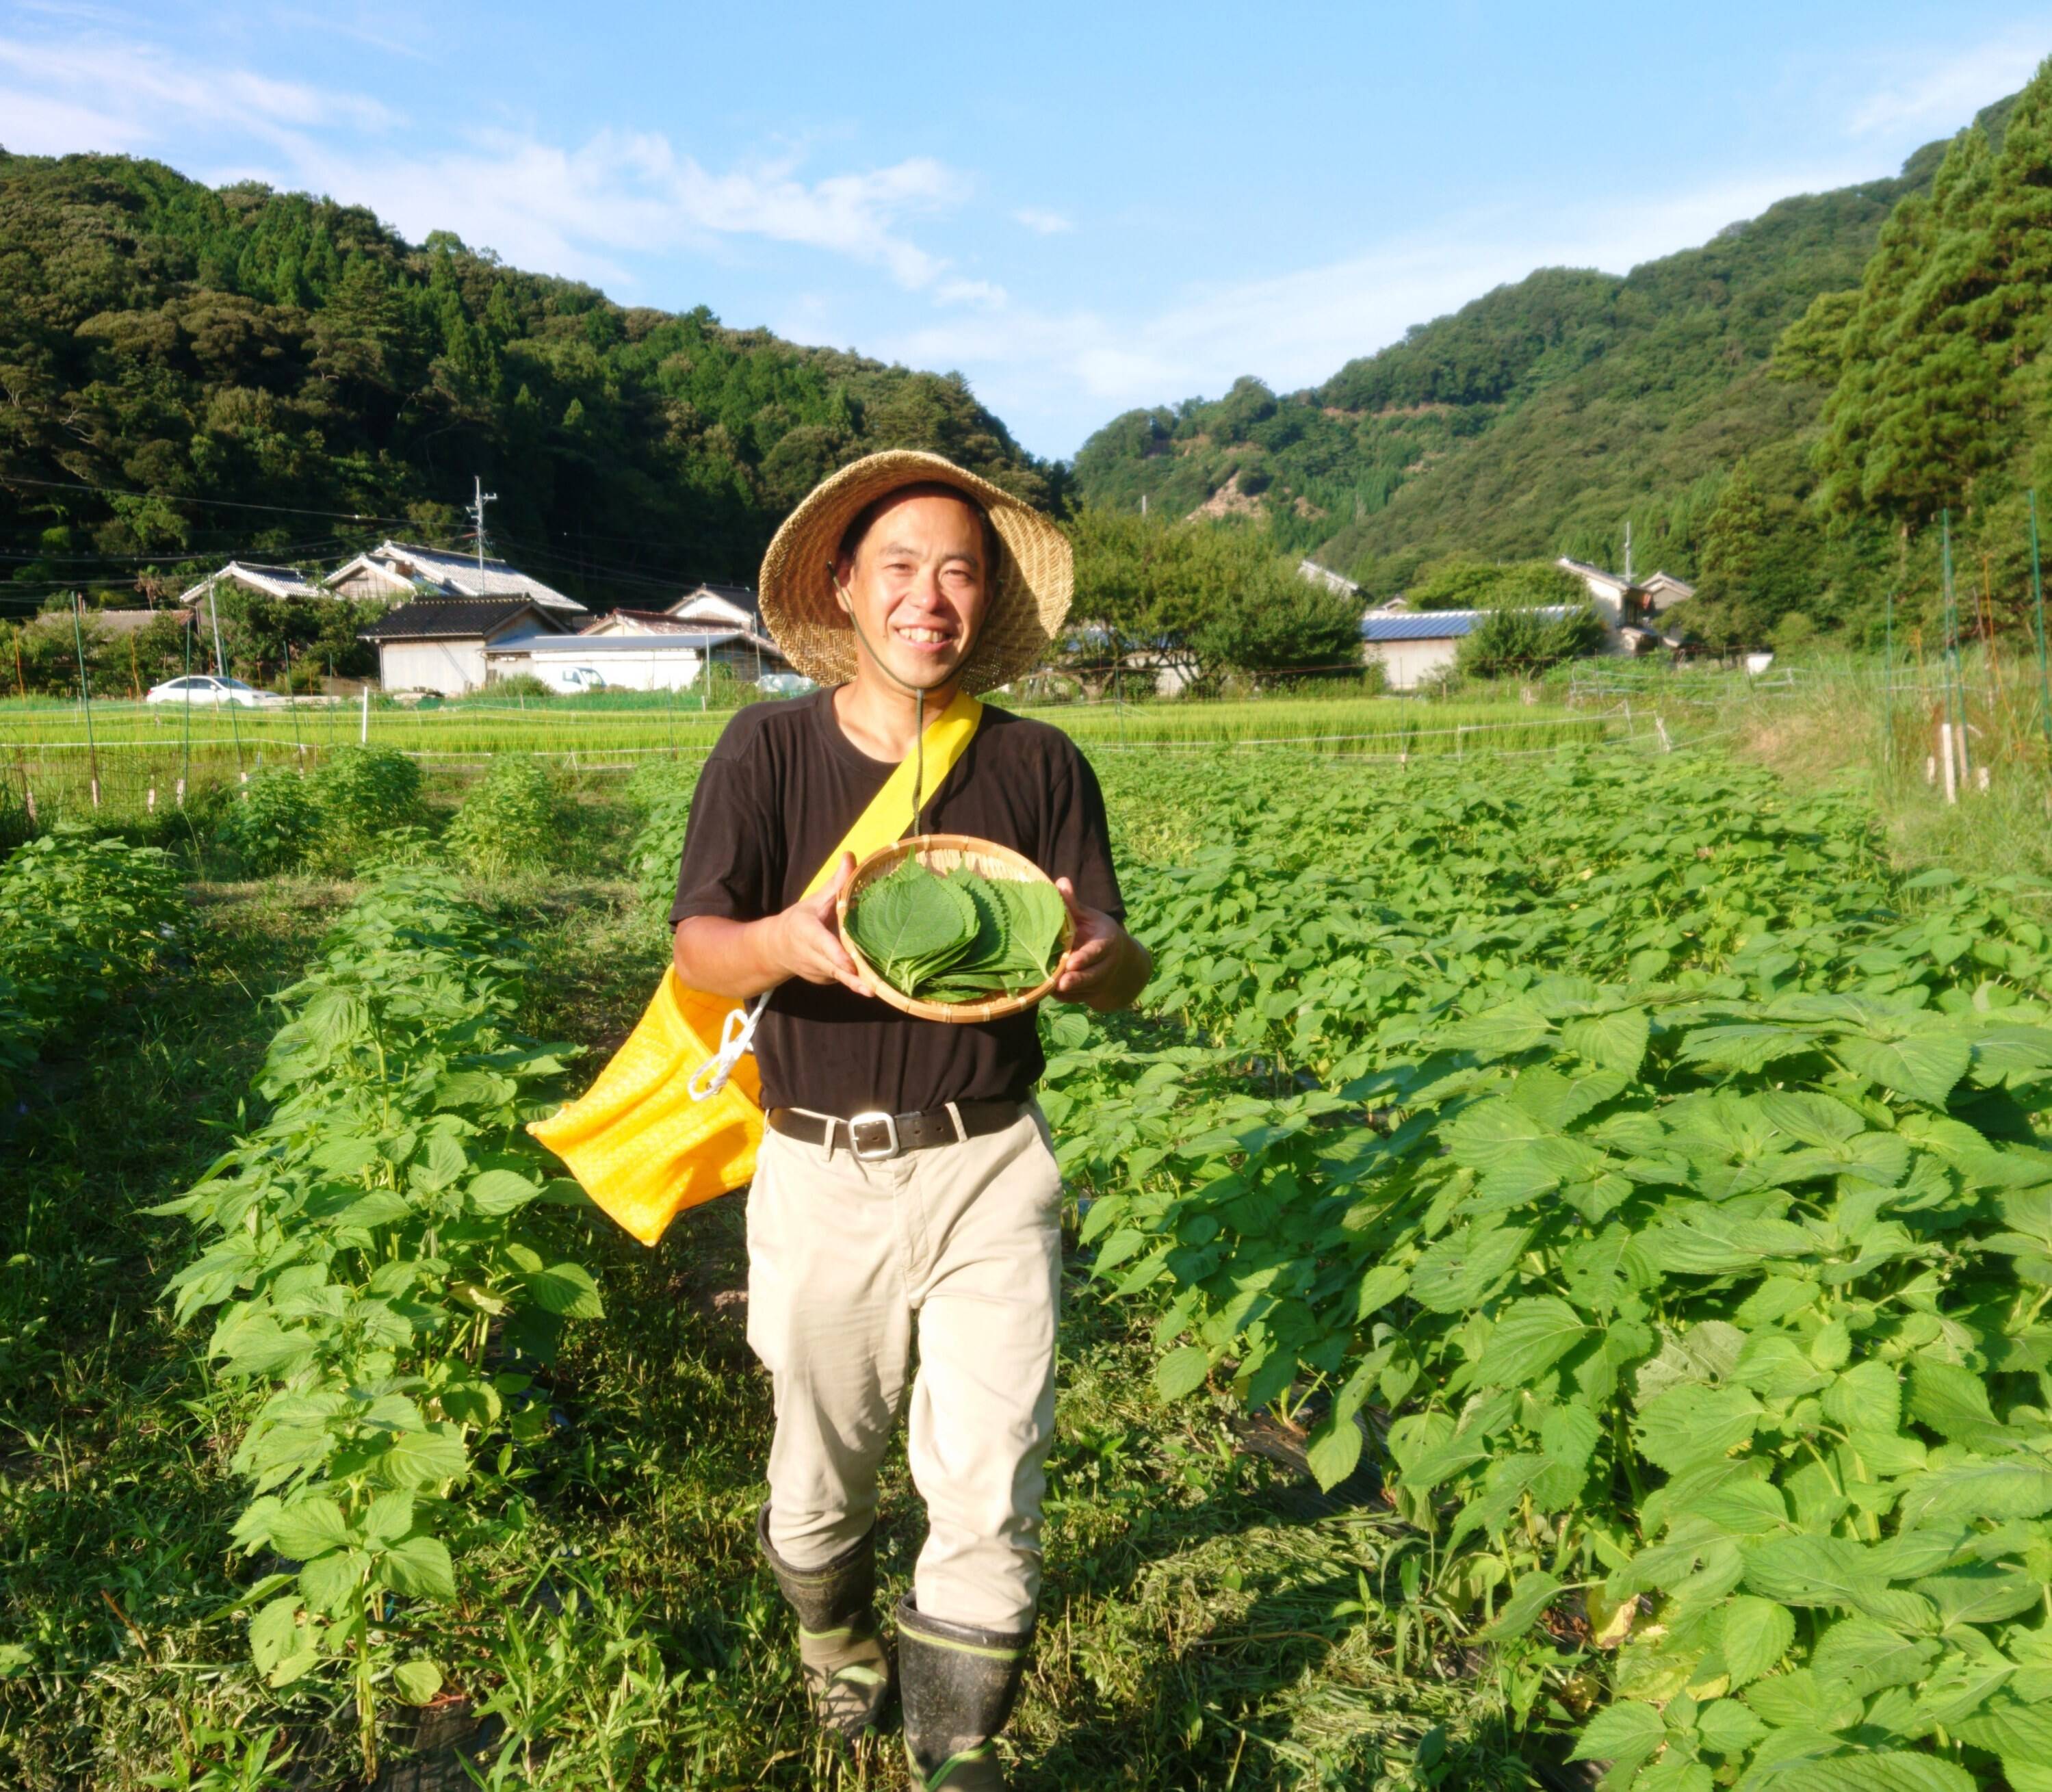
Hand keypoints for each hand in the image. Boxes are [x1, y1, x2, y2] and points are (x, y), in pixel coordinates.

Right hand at [771, 853, 868, 995]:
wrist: (775, 949)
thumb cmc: (800, 920)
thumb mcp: (815, 900)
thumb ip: (836, 883)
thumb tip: (850, 855)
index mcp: (808, 933)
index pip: (823, 945)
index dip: (837, 955)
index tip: (851, 965)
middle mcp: (812, 957)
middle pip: (835, 968)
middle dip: (853, 979)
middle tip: (872, 989)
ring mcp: (820, 973)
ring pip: (841, 977)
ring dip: (859, 982)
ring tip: (879, 988)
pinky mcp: (827, 981)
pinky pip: (844, 979)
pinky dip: (858, 980)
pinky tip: (876, 981)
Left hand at [1051, 876, 1129, 1003]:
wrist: (1116, 959)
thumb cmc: (1095, 932)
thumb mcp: (1088, 916)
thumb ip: (1073, 904)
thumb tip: (1060, 882)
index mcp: (1107, 943)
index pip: (1098, 952)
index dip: (1086, 958)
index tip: (1071, 962)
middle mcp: (1106, 965)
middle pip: (1093, 976)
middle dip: (1077, 981)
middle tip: (1060, 983)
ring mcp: (1098, 982)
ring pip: (1083, 990)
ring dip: (1067, 991)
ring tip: (1049, 987)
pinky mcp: (1089, 994)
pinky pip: (1075, 999)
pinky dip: (1062, 997)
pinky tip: (1046, 990)